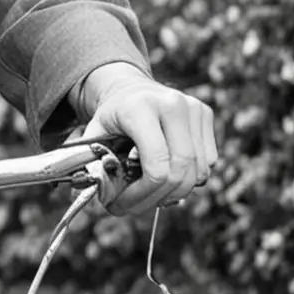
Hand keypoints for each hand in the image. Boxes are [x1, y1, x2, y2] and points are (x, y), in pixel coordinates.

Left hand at [77, 65, 217, 218]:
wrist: (130, 86)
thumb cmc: (112, 114)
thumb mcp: (94, 131)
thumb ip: (91, 161)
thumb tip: (84, 194)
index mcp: (139, 108)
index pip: (157, 166)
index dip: (143, 194)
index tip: (124, 204)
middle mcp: (171, 105)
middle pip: (181, 171)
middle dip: (159, 198)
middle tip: (137, 207)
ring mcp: (192, 108)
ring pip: (199, 171)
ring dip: (177, 192)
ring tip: (152, 195)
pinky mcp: (205, 114)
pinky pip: (209, 161)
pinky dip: (191, 177)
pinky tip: (169, 176)